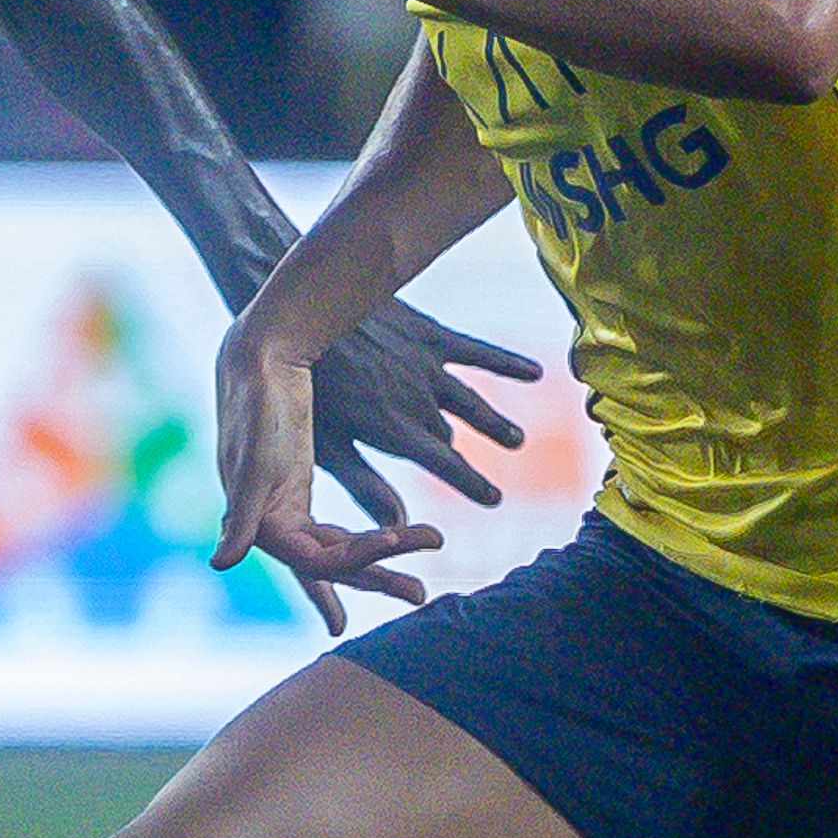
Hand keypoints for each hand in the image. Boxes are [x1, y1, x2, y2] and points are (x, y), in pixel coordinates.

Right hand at [212, 326, 442, 637]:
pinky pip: (334, 527)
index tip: (400, 571)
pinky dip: (362, 536)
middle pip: (330, 563)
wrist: (259, 351)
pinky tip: (390, 537)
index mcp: (261, 521)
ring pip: (337, 546)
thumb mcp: (255, 460)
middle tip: (420, 596)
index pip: (316, 560)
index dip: (358, 565)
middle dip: (375, 577)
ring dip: (379, 554)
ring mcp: (283, 505)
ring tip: (426, 551)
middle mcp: (270, 521)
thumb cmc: (257, 403)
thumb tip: (220, 562)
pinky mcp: (298, 484)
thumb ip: (241, 514)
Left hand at [301, 294, 536, 520]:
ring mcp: (428, 366)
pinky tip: (536, 373)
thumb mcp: (327, 442)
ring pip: (471, 401)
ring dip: (495, 422)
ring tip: (516, 440)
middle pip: (450, 434)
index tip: (493, 499)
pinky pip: (478, 352)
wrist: (301, 310)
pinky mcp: (430, 334)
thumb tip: (396, 527)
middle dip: (470, 456)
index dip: (471, 484)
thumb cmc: (304, 383)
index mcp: (393, 431)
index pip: (444, 465)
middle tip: (494, 483)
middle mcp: (419, 402)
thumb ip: (364, 485)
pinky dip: (507, 365)